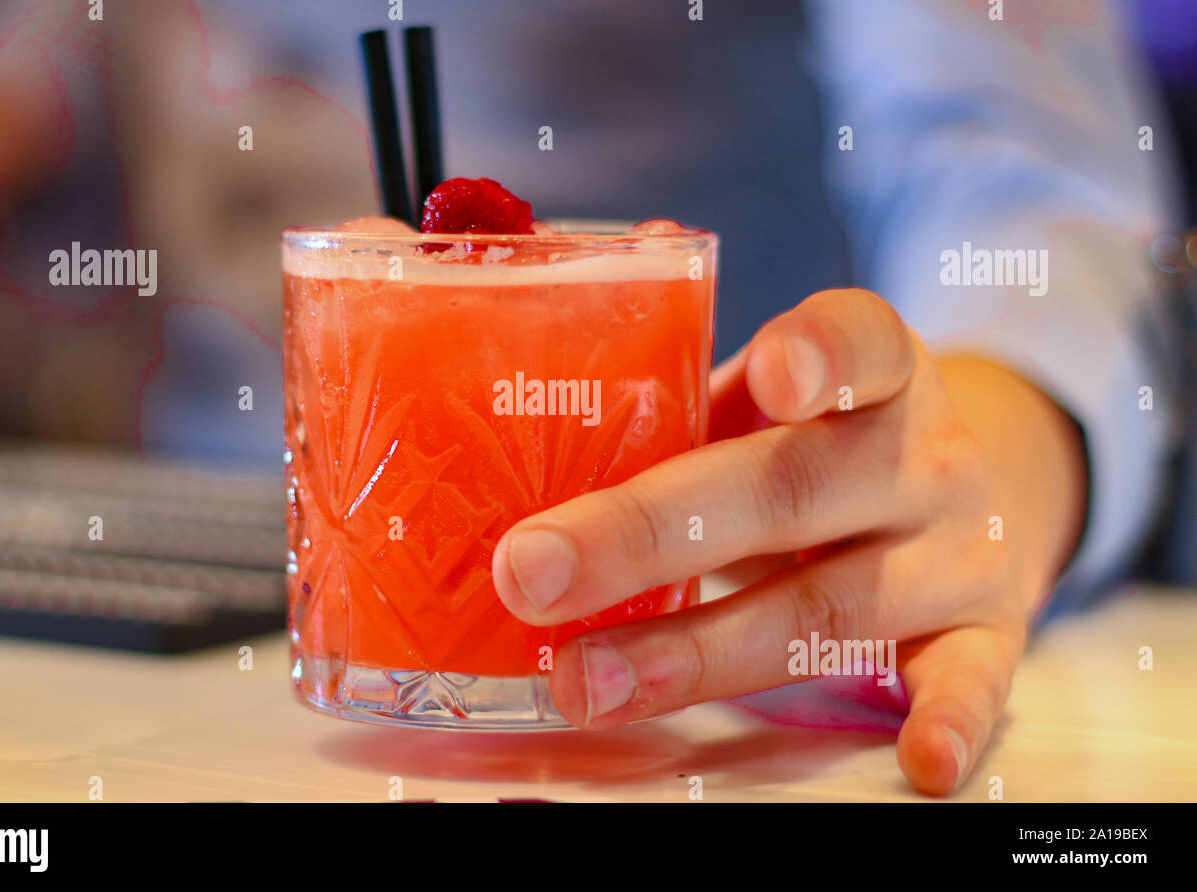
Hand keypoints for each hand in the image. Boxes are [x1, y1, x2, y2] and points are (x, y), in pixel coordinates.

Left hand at [491, 288, 1087, 794]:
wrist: (981, 496)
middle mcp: (925, 457)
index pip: (858, 342)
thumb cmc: (828, 442)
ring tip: (587, 682)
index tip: (770, 372)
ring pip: (830, 607)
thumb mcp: (776, 404)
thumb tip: (536, 468)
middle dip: (647, 537)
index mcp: (877, 371)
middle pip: (791, 490)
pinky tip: (918, 764)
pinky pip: (968, 682)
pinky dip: (945, 722)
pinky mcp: (985, 635)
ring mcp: (958, 551)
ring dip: (699, 653)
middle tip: (532, 574)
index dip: (816, 353)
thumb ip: (686, 417)